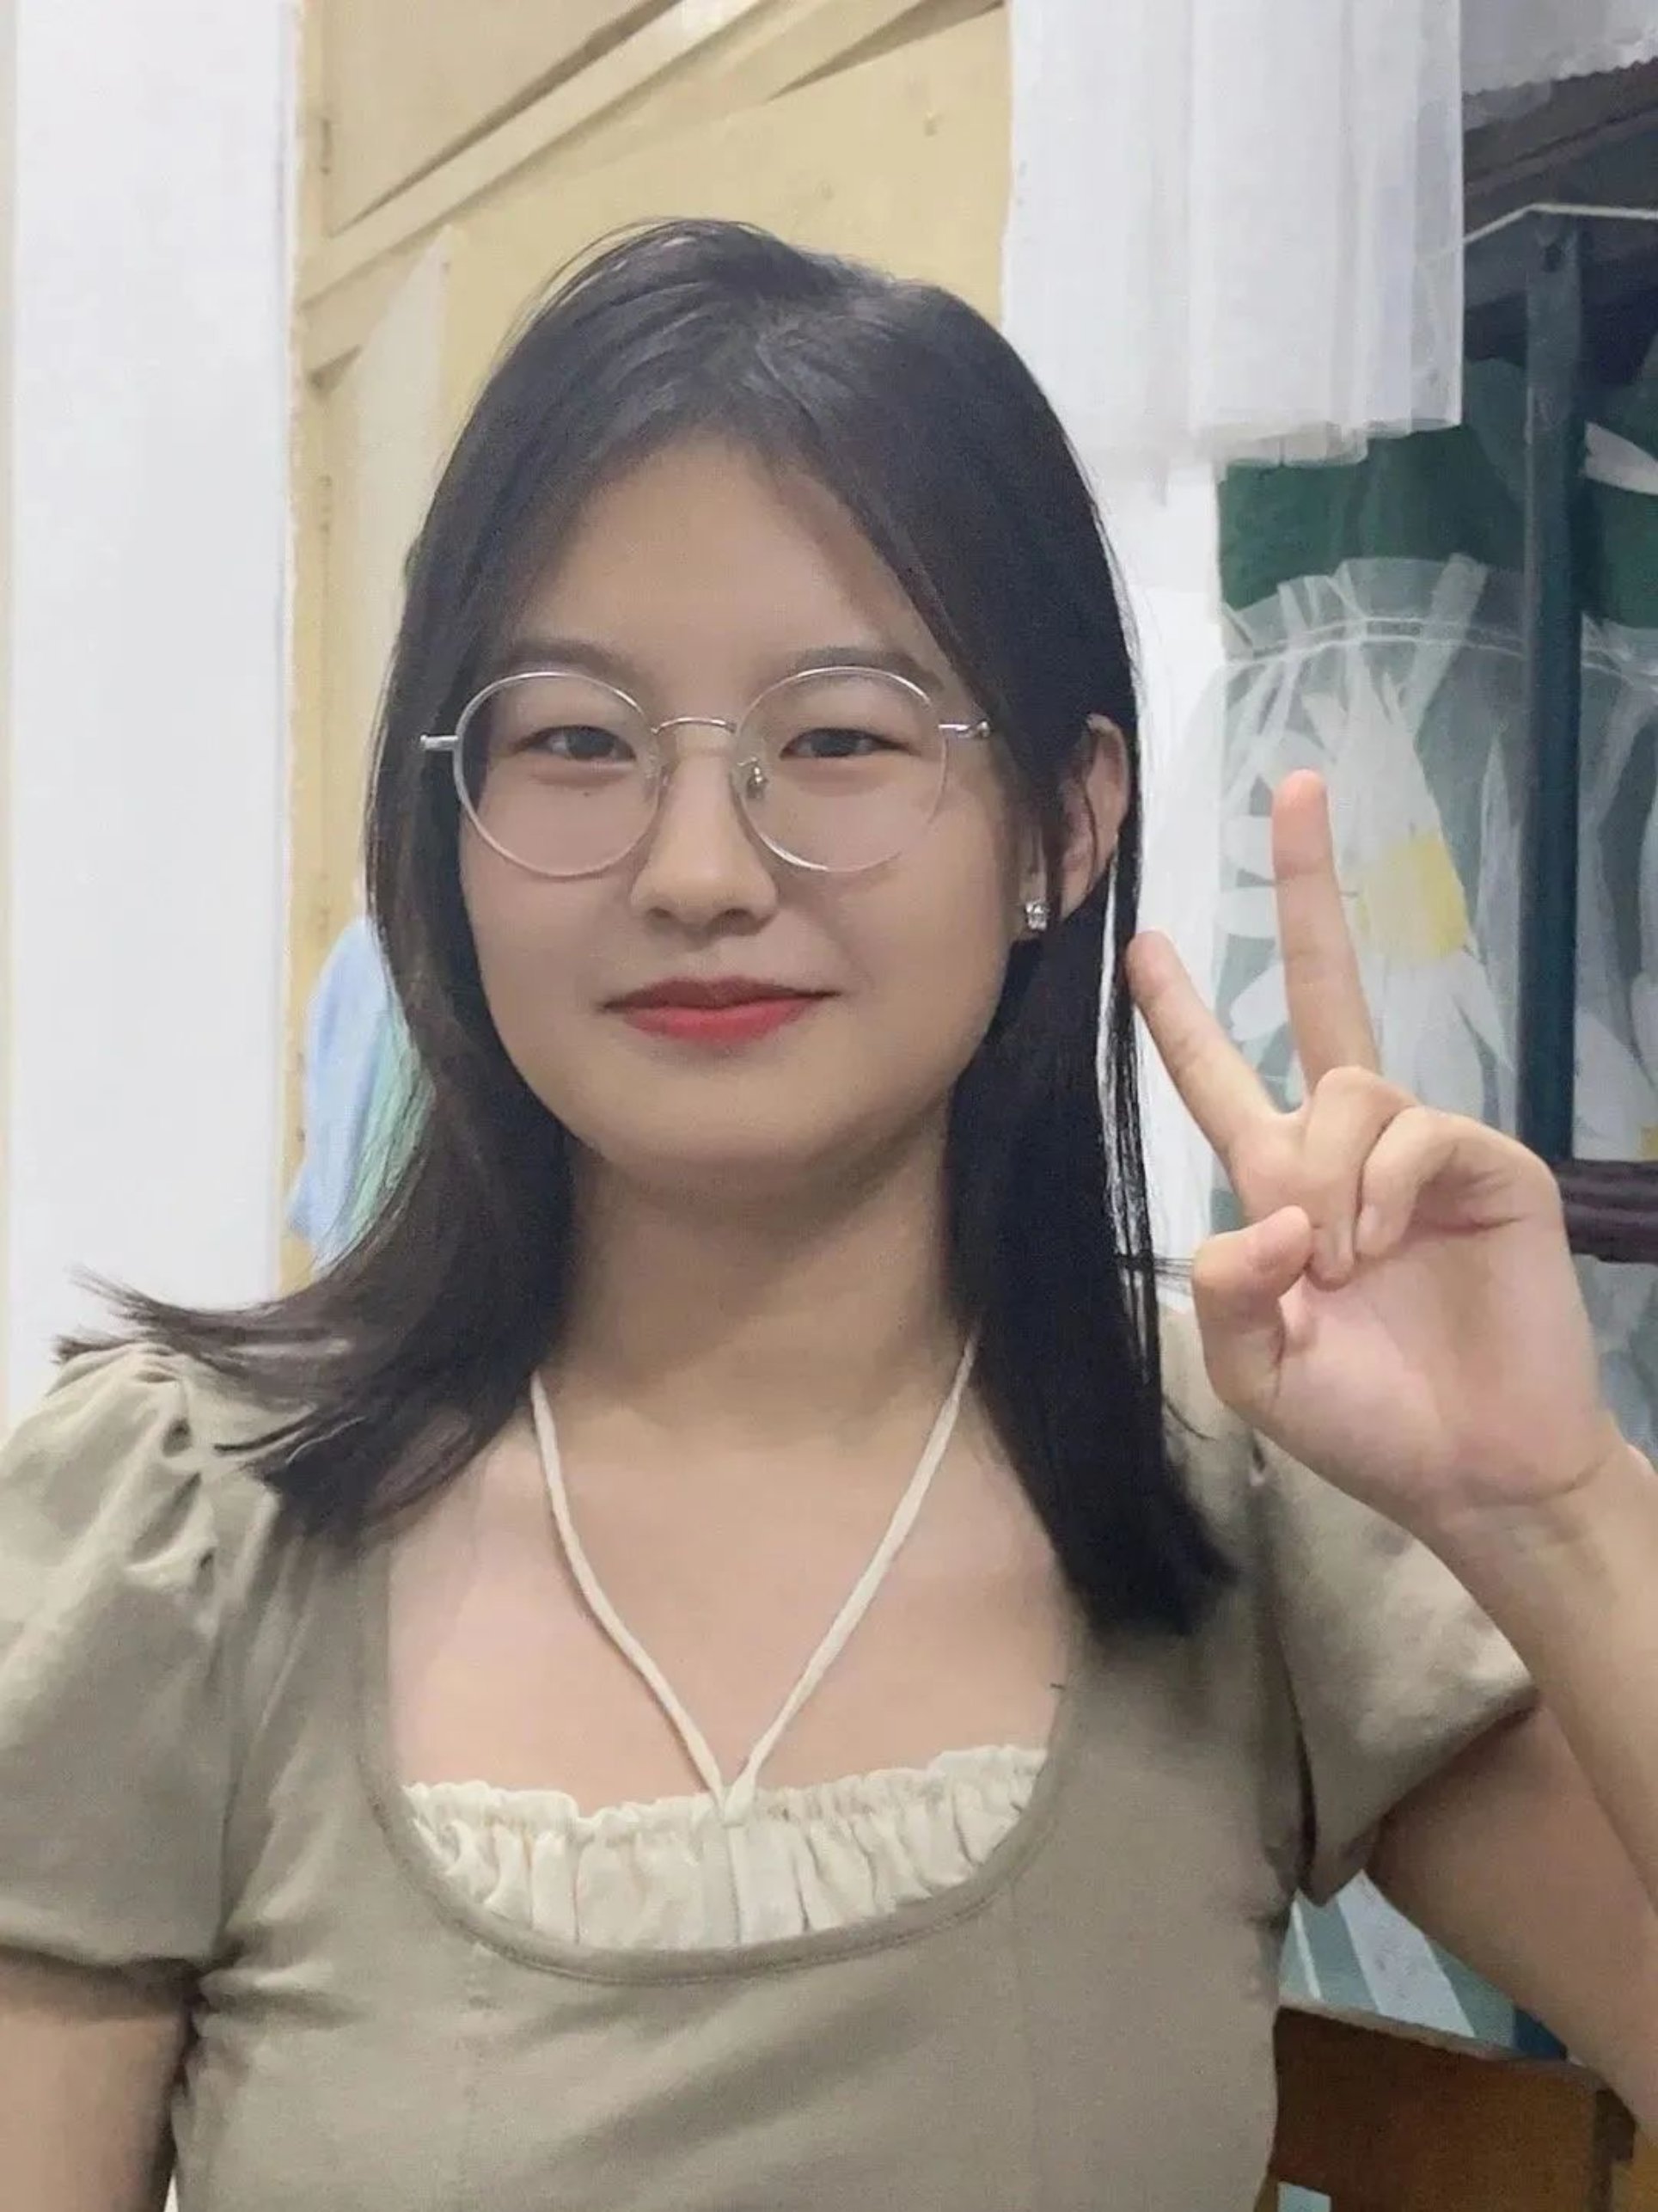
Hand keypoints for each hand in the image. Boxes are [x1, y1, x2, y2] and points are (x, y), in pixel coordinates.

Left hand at [1126, 770, 1622, 1540]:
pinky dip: (1384, 1189)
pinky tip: (1384, 1249)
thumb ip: (1231, 1290)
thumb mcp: (1256, 1370)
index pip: (1220, 1076)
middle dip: (1307, 891)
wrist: (1470, 1470)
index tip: (1144, 942)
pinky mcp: (1488, 1165)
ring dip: (1331, 1178)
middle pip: (1321, 990)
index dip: (1181, 1014)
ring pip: (1350, 1088)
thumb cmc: (1363, 1421)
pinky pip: (1415, 1132)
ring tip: (1346, 1268)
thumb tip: (1272, 1212)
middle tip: (1297, 788)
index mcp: (1281, 1183)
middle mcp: (1347, 1146)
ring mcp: (1421, 1148)